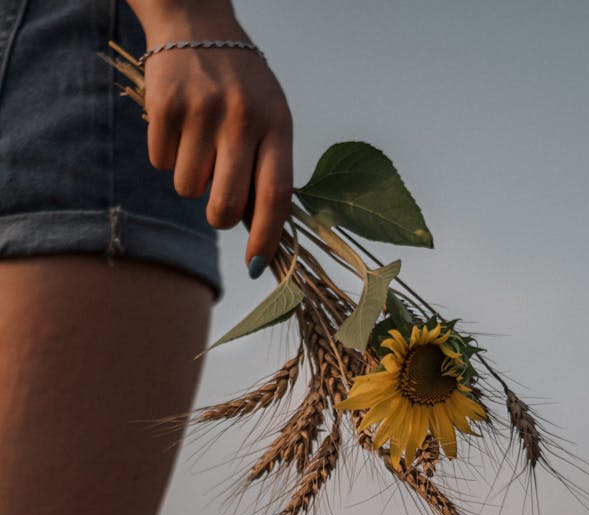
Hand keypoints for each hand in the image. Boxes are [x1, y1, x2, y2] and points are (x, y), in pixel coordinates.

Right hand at [135, 7, 292, 273]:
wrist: (196, 22)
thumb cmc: (241, 87)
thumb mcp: (269, 118)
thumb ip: (267, 172)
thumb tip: (259, 238)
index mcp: (276, 123)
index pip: (276, 194)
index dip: (266, 236)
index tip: (256, 265)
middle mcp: (241, 116)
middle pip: (227, 206)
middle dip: (219, 217)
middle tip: (218, 202)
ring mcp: (201, 109)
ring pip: (189, 189)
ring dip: (191, 179)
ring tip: (200, 143)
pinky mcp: (164, 104)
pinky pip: (161, 163)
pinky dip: (167, 155)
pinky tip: (179, 126)